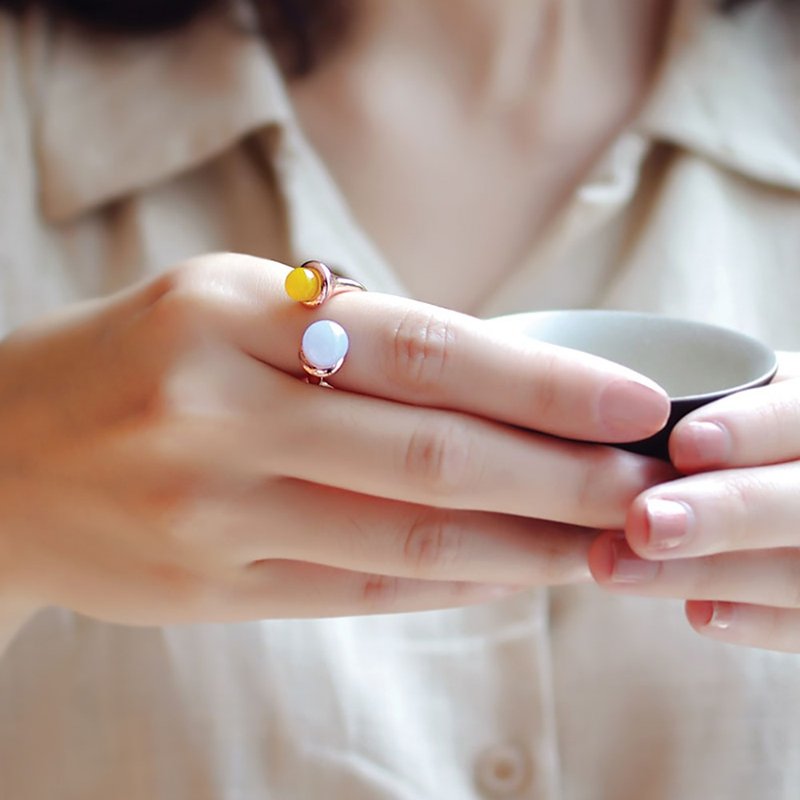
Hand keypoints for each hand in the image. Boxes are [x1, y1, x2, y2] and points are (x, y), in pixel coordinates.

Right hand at [0, 254, 670, 625]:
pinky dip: (449, 585)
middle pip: (432, 454)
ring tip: (598, 538)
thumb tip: (494, 382)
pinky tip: (509, 574)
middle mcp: (216, 412)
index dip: (542, 381)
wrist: (0, 457)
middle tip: (642, 482)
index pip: (425, 350)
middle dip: (559, 473)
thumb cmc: (134, 362)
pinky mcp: (206, 591)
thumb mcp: (229, 306)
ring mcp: (209, 512)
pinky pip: (357, 592)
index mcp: (230, 314)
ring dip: (522, 544)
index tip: (630, 403)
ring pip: (405, 540)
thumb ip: (350, 342)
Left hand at [589, 352, 799, 651]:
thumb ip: (692, 402)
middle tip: (642, 521)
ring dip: (708, 571)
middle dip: (725, 510)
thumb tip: (606, 407)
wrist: (764, 477)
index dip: (753, 429)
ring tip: (614, 566)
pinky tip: (698, 614)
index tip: (682, 445)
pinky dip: (757, 620)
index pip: (799, 415)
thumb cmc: (725, 424)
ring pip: (796, 570)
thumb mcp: (725, 394)